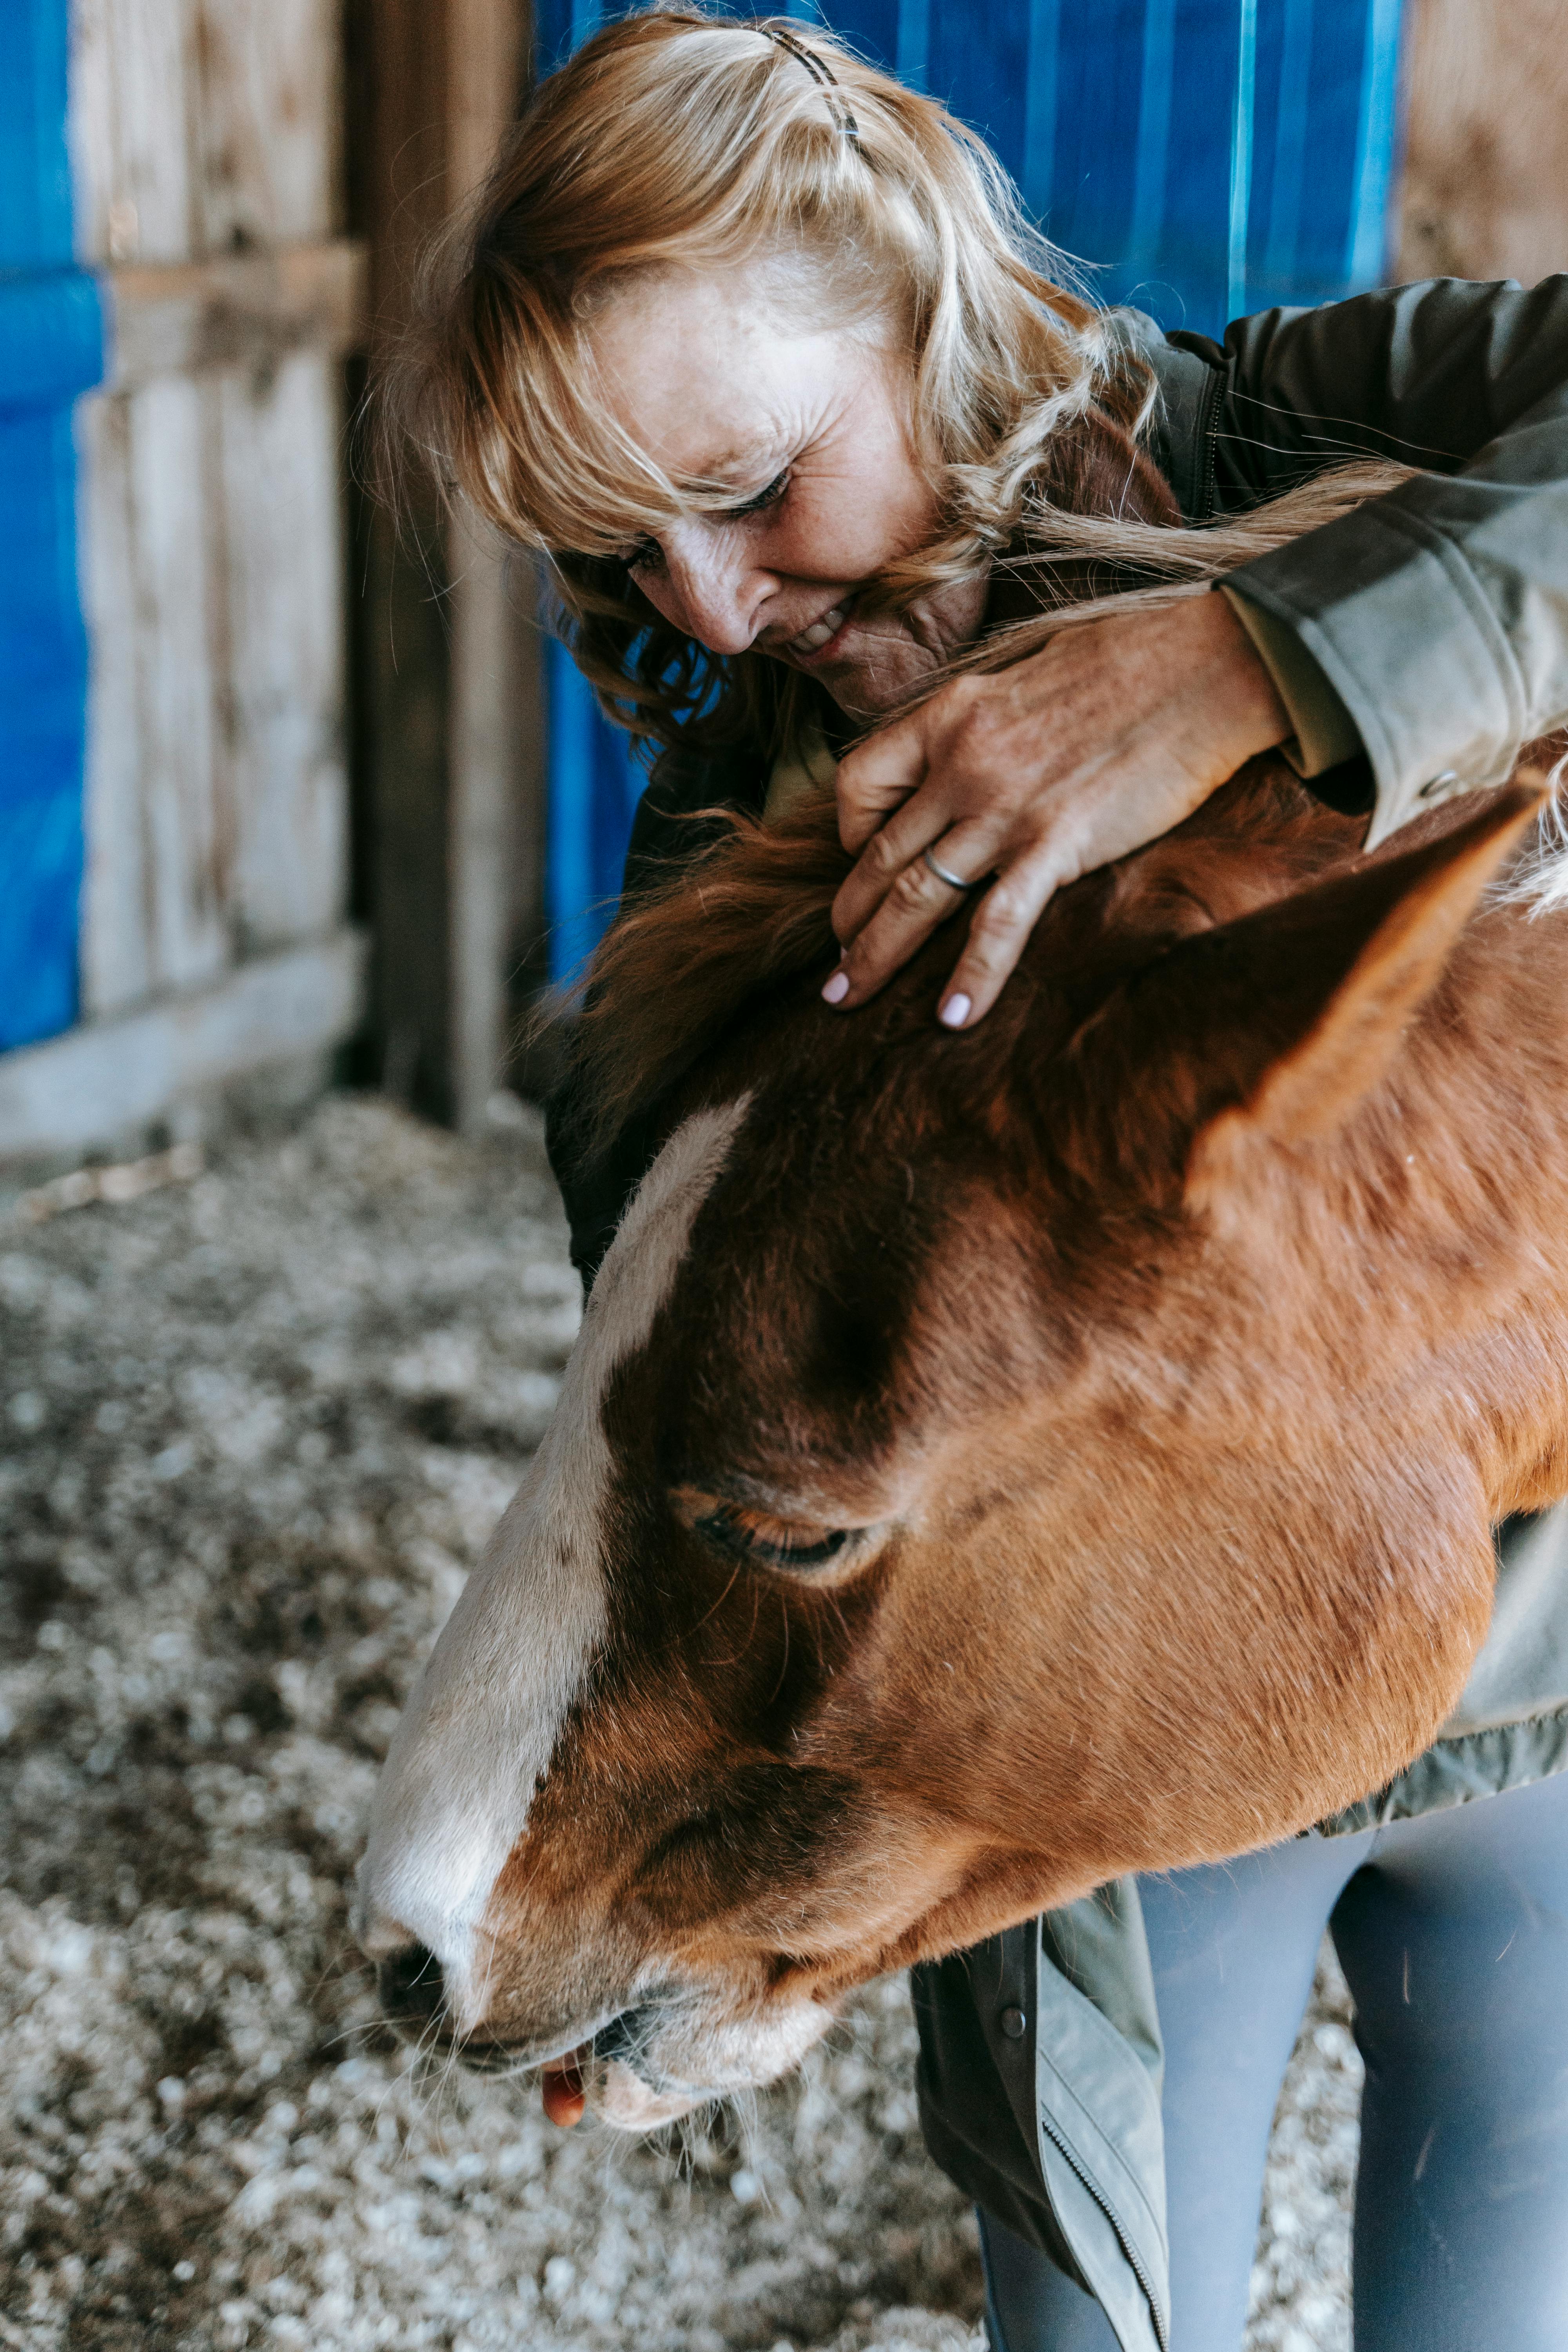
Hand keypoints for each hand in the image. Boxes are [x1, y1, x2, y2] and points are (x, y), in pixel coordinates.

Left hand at [823, 593, 1291, 1025]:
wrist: (1205, 666)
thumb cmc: (1130, 661)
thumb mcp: (1027, 670)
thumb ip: (986, 718)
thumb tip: (975, 747)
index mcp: (950, 715)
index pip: (861, 782)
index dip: (851, 834)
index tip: (862, 864)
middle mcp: (962, 764)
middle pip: (881, 856)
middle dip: (848, 919)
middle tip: (832, 965)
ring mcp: (1005, 808)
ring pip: (916, 897)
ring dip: (876, 956)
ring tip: (847, 997)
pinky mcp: (1056, 843)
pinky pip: (997, 923)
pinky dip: (972, 975)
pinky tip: (952, 1017)